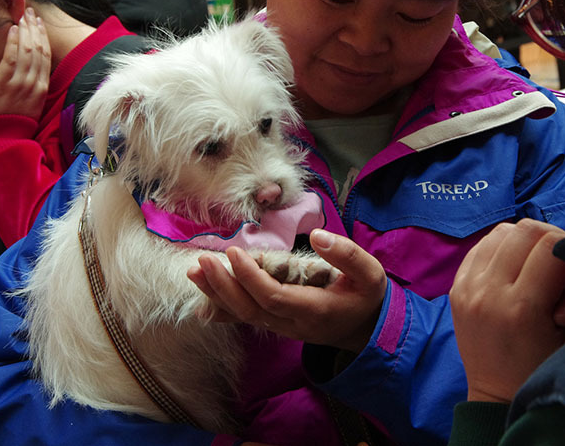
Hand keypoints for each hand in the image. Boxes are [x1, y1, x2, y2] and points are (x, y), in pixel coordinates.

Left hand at [0, 7, 50, 118]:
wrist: (5, 138)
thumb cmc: (17, 124)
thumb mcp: (33, 105)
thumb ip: (35, 88)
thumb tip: (33, 72)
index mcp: (43, 88)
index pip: (46, 57)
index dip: (44, 38)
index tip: (40, 25)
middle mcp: (34, 83)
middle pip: (39, 50)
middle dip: (35, 29)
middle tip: (31, 13)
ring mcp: (19, 82)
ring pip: (27, 50)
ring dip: (25, 30)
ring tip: (22, 16)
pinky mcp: (4, 82)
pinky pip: (11, 57)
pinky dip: (13, 42)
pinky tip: (12, 29)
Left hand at [187, 229, 387, 352]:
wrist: (366, 328)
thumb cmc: (366, 296)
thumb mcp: (369, 273)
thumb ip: (346, 254)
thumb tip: (318, 236)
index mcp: (314, 309)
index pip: (273, 297)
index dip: (250, 277)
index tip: (235, 253)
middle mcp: (292, 323)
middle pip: (250, 309)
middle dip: (224, 285)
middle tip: (203, 260)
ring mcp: (282, 327)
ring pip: (243, 316)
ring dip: (216, 294)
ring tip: (194, 272)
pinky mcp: (276, 324)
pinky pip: (245, 320)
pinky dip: (221, 312)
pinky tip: (200, 302)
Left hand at [449, 219, 564, 402]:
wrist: (496, 396)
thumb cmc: (542, 370)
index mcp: (521, 308)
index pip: (550, 245)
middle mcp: (488, 292)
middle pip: (524, 230)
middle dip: (549, 240)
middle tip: (557, 264)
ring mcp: (467, 288)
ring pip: (501, 232)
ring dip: (524, 242)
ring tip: (534, 266)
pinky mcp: (455, 288)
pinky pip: (481, 246)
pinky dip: (501, 248)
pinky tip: (512, 268)